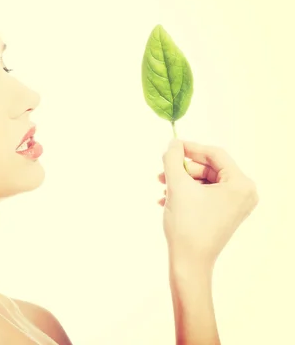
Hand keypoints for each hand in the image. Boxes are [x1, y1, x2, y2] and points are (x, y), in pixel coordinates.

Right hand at [157, 139, 258, 269]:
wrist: (189, 262)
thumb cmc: (187, 225)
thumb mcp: (177, 185)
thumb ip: (173, 159)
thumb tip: (173, 143)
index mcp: (241, 184)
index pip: (215, 154)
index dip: (191, 148)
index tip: (171, 147)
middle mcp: (244, 193)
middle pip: (209, 168)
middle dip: (183, 169)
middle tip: (162, 172)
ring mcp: (236, 205)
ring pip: (204, 181)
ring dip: (181, 182)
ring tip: (163, 189)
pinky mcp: (225, 214)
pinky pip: (205, 194)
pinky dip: (186, 193)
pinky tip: (167, 200)